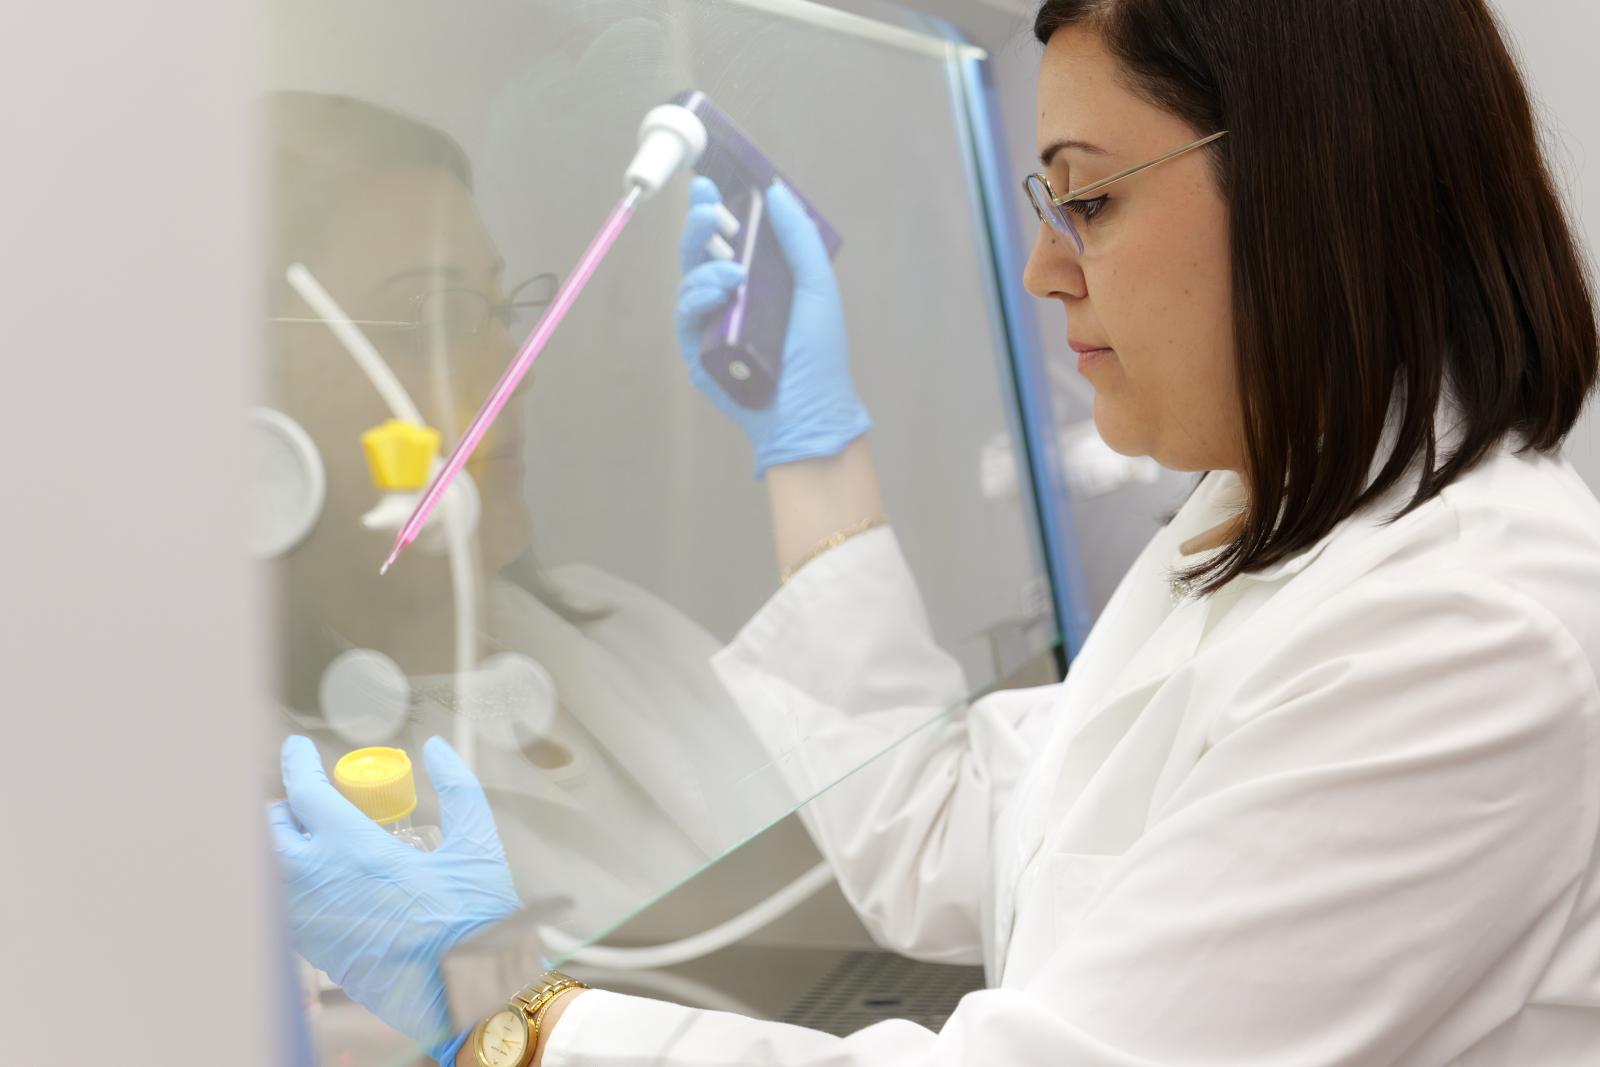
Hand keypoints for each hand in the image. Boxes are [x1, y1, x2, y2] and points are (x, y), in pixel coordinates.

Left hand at [269, 736, 518, 1060]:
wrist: (464, 994)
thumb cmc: (473, 922)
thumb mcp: (478, 845)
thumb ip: (458, 788)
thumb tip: (437, 748)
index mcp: (356, 851)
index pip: (304, 794)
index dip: (297, 764)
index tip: (298, 750)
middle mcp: (319, 884)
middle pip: (270, 830)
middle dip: (283, 807)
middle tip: (307, 798)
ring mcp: (310, 921)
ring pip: (269, 870)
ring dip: (283, 846)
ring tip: (311, 836)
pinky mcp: (314, 950)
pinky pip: (282, 906)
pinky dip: (290, 883)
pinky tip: (321, 881)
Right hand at [676, 175, 870, 476]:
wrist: (808, 411)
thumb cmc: (818, 353)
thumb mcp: (816, 286)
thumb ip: (797, 238)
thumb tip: (777, 191)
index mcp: (759, 280)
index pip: (730, 237)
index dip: (717, 209)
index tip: (710, 181)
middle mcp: (732, 299)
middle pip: (701, 253)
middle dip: (698, 225)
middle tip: (703, 204)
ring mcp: (712, 325)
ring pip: (690, 281)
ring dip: (706, 266)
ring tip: (732, 273)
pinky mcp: (697, 352)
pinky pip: (686, 315)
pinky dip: (699, 297)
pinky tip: (721, 293)